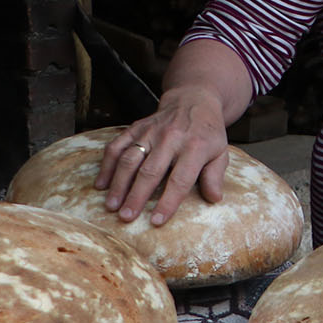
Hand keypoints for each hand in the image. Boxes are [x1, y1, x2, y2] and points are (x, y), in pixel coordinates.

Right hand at [94, 87, 230, 226]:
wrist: (193, 101)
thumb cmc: (207, 134)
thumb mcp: (220, 153)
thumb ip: (215, 176)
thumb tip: (213, 199)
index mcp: (195, 147)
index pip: (180, 179)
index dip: (168, 201)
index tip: (156, 221)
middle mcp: (171, 138)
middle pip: (150, 171)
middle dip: (136, 196)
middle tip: (126, 217)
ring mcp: (151, 132)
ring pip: (130, 159)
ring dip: (119, 184)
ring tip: (111, 206)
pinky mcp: (135, 127)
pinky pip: (116, 146)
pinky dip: (107, 165)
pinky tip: (101, 185)